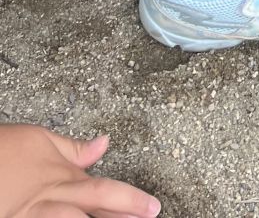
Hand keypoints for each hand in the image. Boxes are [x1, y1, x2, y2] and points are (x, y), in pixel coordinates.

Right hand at [0, 124, 159, 216]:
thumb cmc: (5, 151)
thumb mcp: (42, 141)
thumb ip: (75, 149)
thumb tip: (104, 143)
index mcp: (63, 178)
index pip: (106, 190)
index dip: (131, 200)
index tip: (152, 207)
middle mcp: (53, 201)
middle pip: (95, 209)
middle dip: (123, 217)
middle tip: (148, 217)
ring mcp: (35, 217)